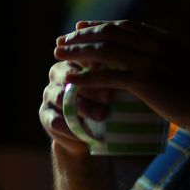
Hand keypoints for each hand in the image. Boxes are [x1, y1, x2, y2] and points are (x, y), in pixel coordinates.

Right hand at [39, 30, 115, 155]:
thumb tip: (144, 63)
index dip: (99, 65)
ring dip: (83, 107)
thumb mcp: (117, 86)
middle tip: (110, 97)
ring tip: (103, 116)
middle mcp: (59, 74)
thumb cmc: (109, 101)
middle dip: (91, 86)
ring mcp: (50, 93)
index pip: (83, 56)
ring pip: (61, 97)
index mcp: (76, 59)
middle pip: (69, 75)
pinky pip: (54, 119)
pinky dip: (71, 127)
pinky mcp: (45, 115)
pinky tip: (86, 133)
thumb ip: (121, 73)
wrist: (90, 132)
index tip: (119, 72)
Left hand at [53, 20, 189, 138]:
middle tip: (61, 41)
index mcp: (163, 39)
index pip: (124, 25)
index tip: (80, 27)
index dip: (98, 25)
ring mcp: (149, 61)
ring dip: (77, 51)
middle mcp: (154, 44)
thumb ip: (166, 62)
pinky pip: (107, 76)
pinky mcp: (144, 81)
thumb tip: (152, 67)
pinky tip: (71, 81)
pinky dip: (86, 77)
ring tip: (57, 55)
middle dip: (81, 36)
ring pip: (103, 50)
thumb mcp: (183, 69)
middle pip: (108, 33)